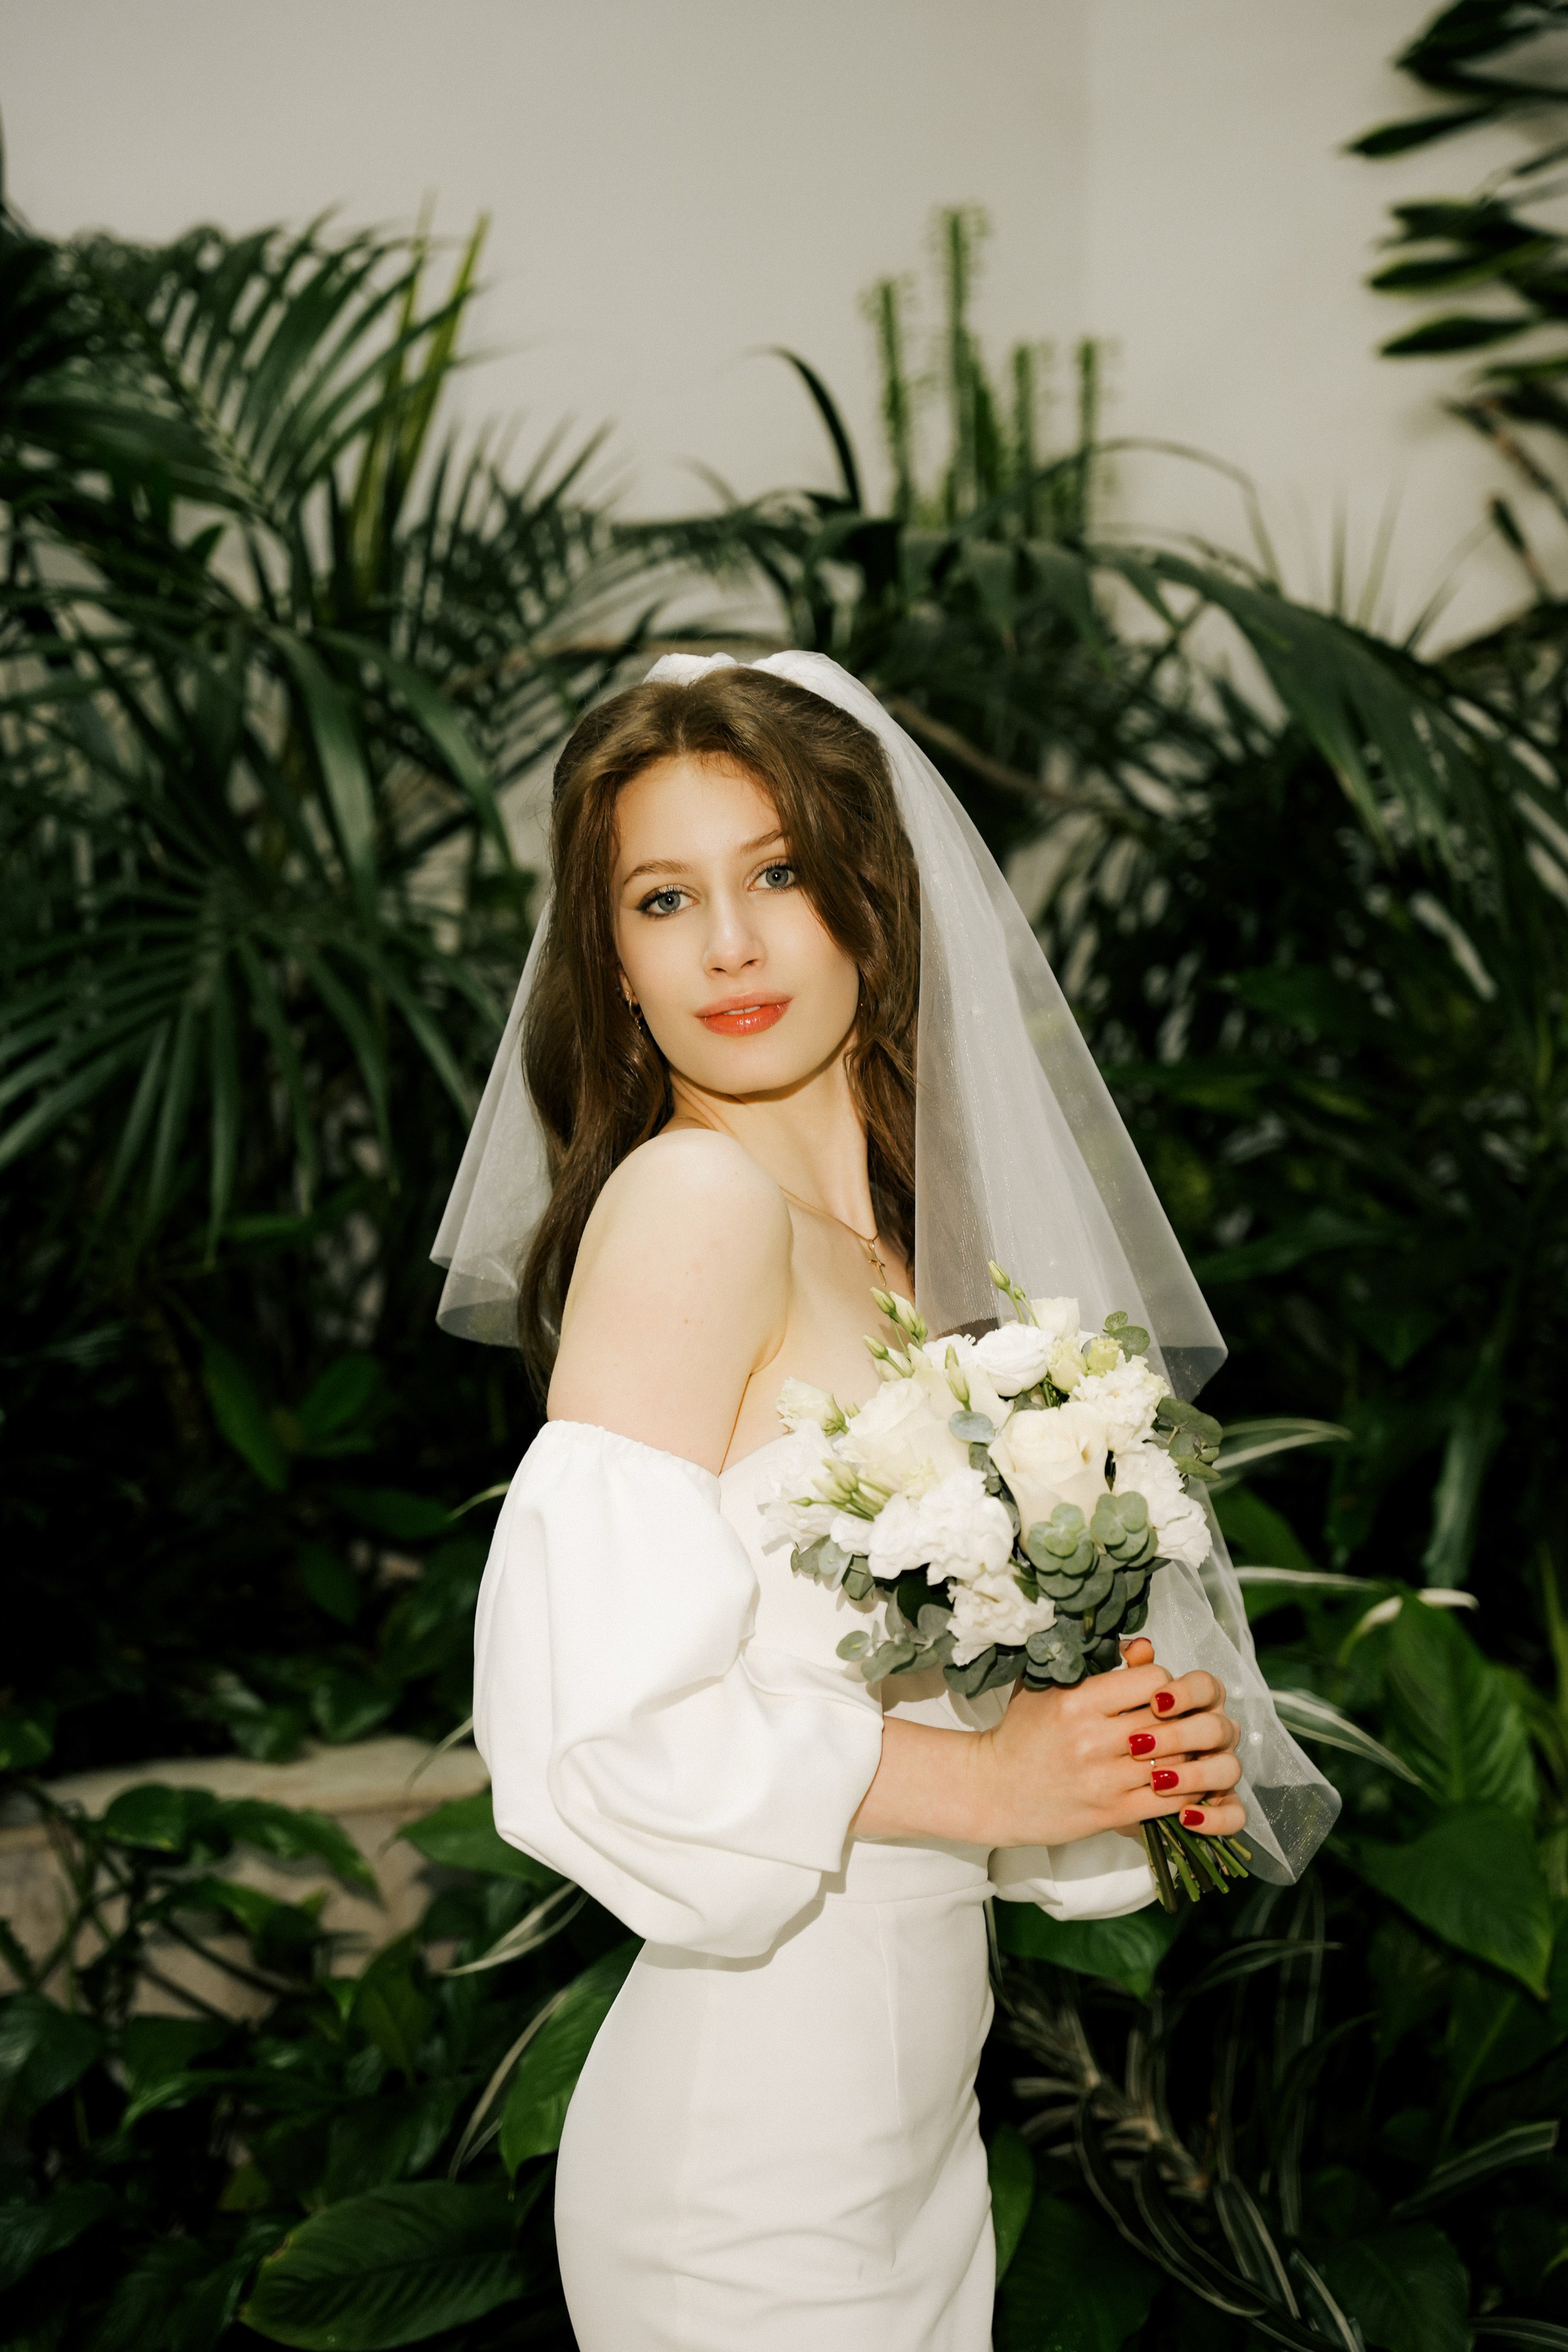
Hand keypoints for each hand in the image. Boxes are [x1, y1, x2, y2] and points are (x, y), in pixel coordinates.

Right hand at [972, 1635, 1243, 1849]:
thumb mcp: (1046, 1687)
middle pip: (1171, 1720)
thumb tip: (1144, 1646)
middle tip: (1184, 1722)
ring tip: (1189, 1751)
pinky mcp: (1110, 1813)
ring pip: (1177, 1761)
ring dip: (1190, 1756)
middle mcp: (1092, 1738)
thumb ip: (1094, 1663)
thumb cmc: (1022, 1733)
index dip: (1164, 1684)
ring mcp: (1103, 1779)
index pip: (1154, 1680)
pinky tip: (1183, 1783)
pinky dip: (1184, 1791)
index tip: (1156, 1693)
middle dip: (1184, 1720)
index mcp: (1077, 1699)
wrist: (993, 1790)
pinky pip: (1169, 1801)